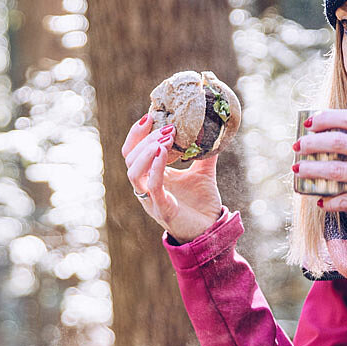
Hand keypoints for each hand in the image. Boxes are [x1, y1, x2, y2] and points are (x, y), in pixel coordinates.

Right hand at [121, 114, 223, 239]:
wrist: (211, 230)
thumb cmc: (201, 203)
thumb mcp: (203, 171)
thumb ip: (204, 152)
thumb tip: (215, 128)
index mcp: (150, 176)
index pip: (132, 151)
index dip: (136, 133)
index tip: (150, 115)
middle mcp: (145, 187)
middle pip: (130, 158)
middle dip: (146, 139)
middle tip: (168, 127)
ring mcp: (151, 199)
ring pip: (134, 173)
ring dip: (146, 152)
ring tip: (165, 139)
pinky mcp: (162, 209)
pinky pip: (153, 186)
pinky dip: (156, 168)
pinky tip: (164, 152)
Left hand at [293, 109, 346, 217]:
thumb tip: (335, 134)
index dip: (326, 118)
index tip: (308, 122)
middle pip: (339, 142)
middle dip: (312, 143)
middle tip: (297, 146)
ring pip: (337, 170)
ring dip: (312, 170)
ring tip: (298, 170)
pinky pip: (346, 200)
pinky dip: (329, 201)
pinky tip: (320, 201)